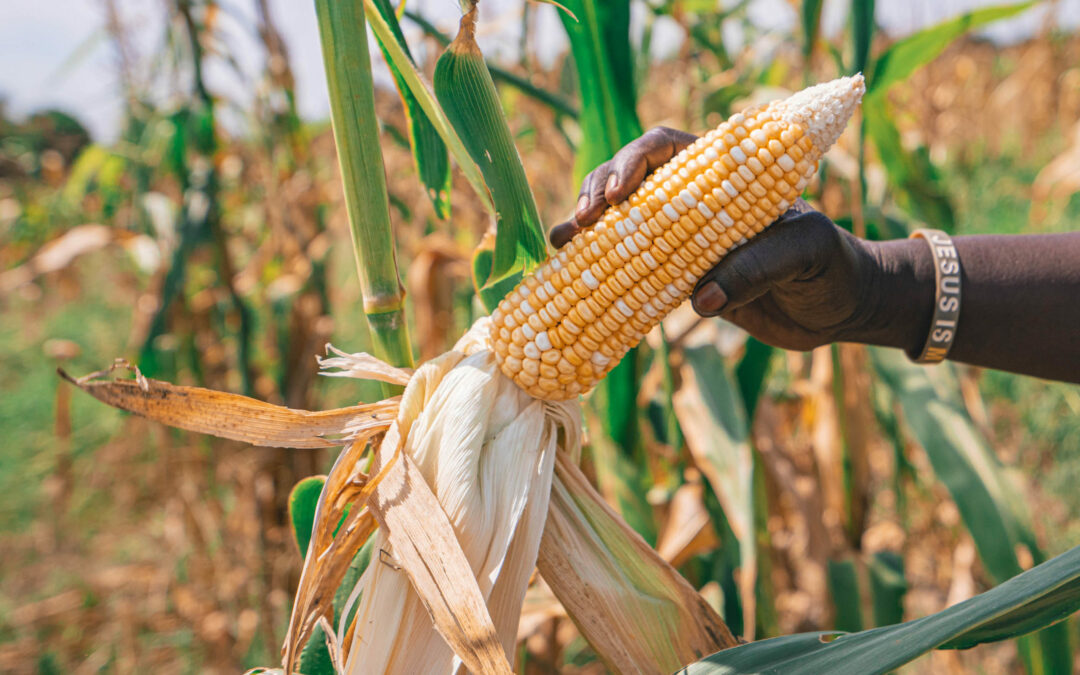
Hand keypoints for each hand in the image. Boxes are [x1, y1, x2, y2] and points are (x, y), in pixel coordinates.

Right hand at [548, 128, 905, 352]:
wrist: (839, 310)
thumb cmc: (833, 266)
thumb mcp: (806, 253)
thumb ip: (758, 264)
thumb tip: (700, 297)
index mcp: (725, 175)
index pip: (668, 147)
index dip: (635, 162)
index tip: (618, 193)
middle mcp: (696, 201)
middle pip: (632, 180)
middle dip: (599, 195)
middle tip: (582, 223)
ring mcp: (683, 240)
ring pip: (623, 222)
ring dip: (588, 229)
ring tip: (560, 243)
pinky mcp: (677, 279)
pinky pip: (632, 269)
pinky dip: (602, 270)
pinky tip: (569, 274)